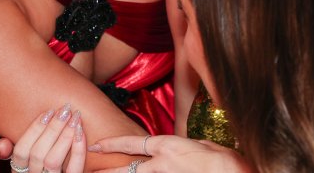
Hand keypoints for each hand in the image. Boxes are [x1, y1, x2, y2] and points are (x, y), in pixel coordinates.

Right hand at [7, 104, 85, 172]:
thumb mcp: (21, 161)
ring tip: (75, 117)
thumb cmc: (40, 164)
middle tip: (65, 109)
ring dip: (65, 135)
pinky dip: (77, 150)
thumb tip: (1, 145)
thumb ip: (6, 152)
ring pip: (53, 160)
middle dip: (52, 128)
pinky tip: (81, 132)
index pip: (20, 152)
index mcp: (20, 171)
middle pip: (37, 153)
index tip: (48, 111)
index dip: (34, 130)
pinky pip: (73, 169)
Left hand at [90, 135, 248, 172]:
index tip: (97, 144)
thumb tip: (184, 149)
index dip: (112, 143)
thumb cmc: (223, 160)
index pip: (132, 143)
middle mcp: (162, 163)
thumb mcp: (202, 146)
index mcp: (168, 145)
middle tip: (89, 171)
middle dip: (107, 171)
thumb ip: (186, 147)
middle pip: (127, 168)